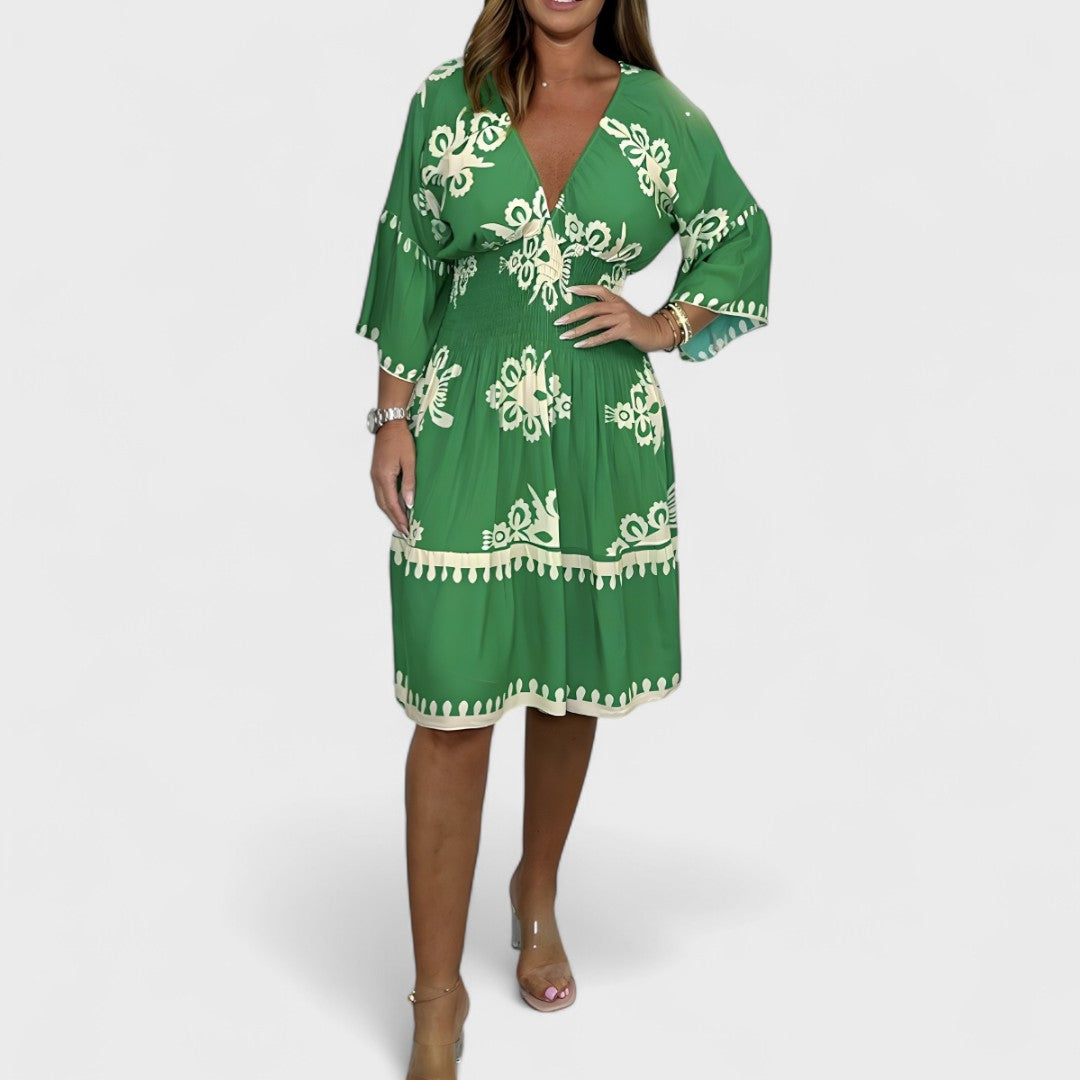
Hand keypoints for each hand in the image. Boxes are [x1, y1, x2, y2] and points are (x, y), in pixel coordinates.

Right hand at [370, 419, 413, 534]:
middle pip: (383, 505)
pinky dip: (387, 503)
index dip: (399, 518)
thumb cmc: (401, 440)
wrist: (389, 425)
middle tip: (404, 531)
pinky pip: (381, 493)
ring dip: (390, 512)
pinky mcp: (377, 472)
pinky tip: (395, 506)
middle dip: (394, 519)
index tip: (406, 529)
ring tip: (400, 523)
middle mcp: (376, 478)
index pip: (391, 504)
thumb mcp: (409, 461)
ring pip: (380, 500)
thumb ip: (409, 483)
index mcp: (384, 477)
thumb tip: (409, 503)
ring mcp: (375, 475)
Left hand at [552, 284, 671, 351]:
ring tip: (565, 336)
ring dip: (578, 330)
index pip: (598, 290)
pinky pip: (604, 336)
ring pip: (595, 322)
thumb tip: (588, 318)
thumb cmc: (638, 326)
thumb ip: (609, 312)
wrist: (658, 332)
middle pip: (592, 308)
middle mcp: (619, 306)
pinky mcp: (626, 330)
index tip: (569, 289)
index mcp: (617, 300)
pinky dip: (591, 341)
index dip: (584, 289)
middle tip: (558, 321)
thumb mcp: (623, 314)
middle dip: (573, 315)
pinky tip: (580, 344)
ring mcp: (623, 318)